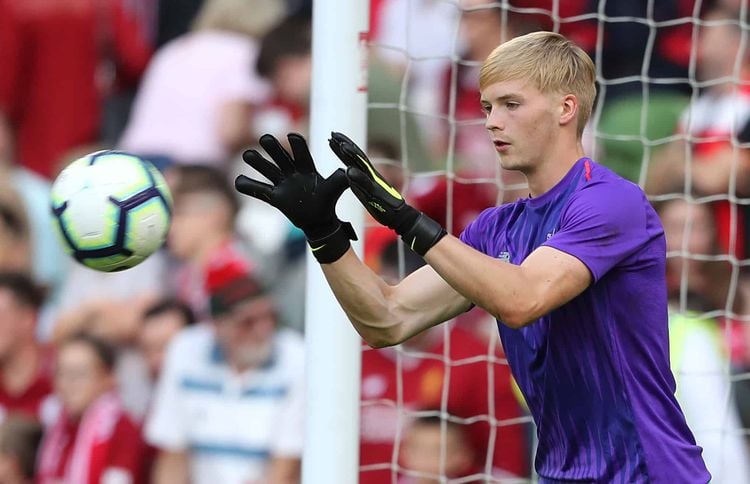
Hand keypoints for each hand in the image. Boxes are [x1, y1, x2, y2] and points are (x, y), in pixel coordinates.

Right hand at [236, 133, 355, 262]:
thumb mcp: (335, 189)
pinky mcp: (275, 197)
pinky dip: (249, 186)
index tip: (292, 136)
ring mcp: (282, 184)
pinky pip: (260, 190)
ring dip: (258, 162)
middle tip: (265, 138)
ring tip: (247, 154)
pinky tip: (238, 181)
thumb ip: (340, 180)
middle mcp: (292, 172)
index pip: (301, 154)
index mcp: (307, 168)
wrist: (319, 220)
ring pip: (268, 170)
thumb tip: (349, 172)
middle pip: (281, 157)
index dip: (297, 146)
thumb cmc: (327, 201)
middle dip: (273, 148)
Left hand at [328, 132, 445, 255]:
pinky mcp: (376, 192)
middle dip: (345, 144)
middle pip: (357, 155)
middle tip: (332, 134)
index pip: (353, 157)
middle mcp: (370, 174)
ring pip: (362, 165)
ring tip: (341, 145)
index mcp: (366, 174)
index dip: (343, 146)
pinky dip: (357, 176)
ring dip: (351, 155)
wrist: (398, 215)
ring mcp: (373, 182)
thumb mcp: (365, 189)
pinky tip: (348, 170)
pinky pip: (366, 183)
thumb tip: (346, 171)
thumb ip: (357, 179)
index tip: (332, 137)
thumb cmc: (381, 203)